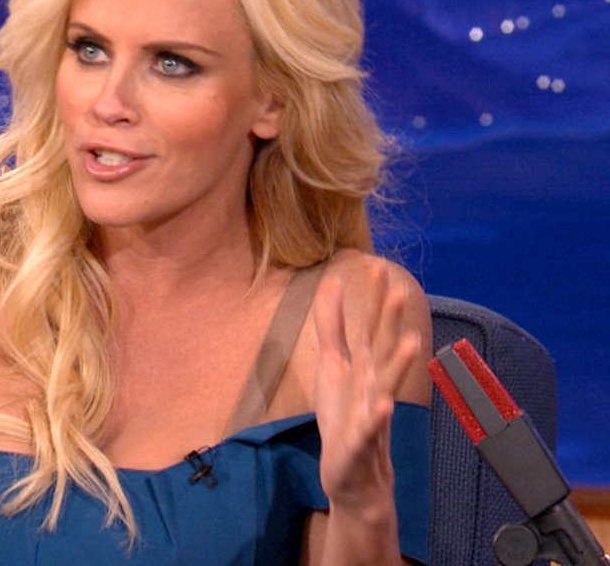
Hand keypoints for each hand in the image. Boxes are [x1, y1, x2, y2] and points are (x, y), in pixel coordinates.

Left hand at [312, 262, 421, 513]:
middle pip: (382, 350)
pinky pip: (369, 429)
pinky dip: (376, 417)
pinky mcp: (359, 442)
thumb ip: (333, 326)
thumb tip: (333, 284)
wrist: (355, 475)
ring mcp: (370, 413)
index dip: (375, 300)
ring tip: (410, 344)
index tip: (380, 267)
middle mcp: (374, 385)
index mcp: (366, 367)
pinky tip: (383, 406)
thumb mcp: (333, 365)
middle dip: (390, 323)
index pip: (372, 328)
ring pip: (386, 386)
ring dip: (397, 366)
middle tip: (400, 292)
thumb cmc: (345, 414)